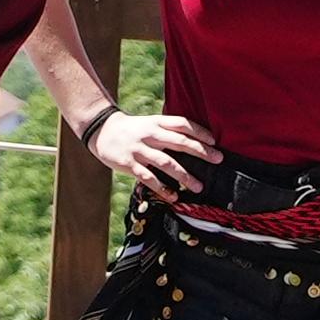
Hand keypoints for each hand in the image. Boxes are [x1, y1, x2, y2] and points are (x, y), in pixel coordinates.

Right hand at [87, 109, 218, 194]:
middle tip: (218, 160)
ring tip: (198, 186)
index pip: (182, 124)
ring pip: (165, 162)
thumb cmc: (133, 129)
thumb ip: (169, 130)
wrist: (102, 130)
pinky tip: (173, 196)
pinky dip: (162, 188)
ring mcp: (139, 149)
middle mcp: (150, 135)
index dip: (199, 132)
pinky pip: (148, 178)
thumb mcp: (150, 123)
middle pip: (178, 142)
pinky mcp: (128, 164)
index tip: (214, 141)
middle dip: (200, 151)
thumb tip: (196, 141)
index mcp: (157, 122)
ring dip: (184, 175)